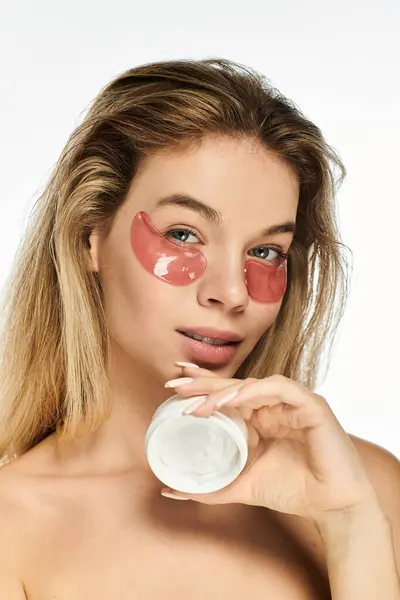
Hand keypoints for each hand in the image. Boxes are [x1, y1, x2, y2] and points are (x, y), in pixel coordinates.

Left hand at [162, 364, 379, 524]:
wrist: (331, 506)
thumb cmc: (292, 490)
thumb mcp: (241, 486)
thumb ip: (210, 487)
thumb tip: (170, 490)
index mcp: (259, 418)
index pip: (226, 394)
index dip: (200, 385)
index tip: (171, 384)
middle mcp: (273, 405)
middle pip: (233, 385)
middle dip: (203, 383)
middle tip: (174, 384)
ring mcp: (291, 402)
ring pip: (253, 384)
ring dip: (224, 391)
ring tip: (200, 405)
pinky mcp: (311, 404)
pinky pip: (281, 388)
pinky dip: (257, 390)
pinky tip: (236, 398)